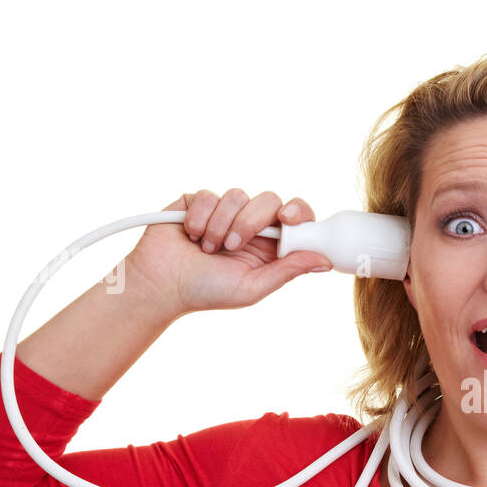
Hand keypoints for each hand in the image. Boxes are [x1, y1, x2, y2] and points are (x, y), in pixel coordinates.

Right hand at [124, 188, 332, 315]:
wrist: (160, 285)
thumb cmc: (206, 292)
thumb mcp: (252, 287)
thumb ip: (288, 270)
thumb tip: (325, 261)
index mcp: (269, 245)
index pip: (295, 217)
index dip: (297, 212)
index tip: (288, 219)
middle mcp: (249, 224)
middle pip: (269, 200)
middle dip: (250, 222)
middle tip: (232, 246)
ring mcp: (223, 211)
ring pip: (237, 195)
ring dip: (220, 225)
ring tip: (206, 249)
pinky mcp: (197, 201)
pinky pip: (208, 194)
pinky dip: (199, 217)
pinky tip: (190, 235)